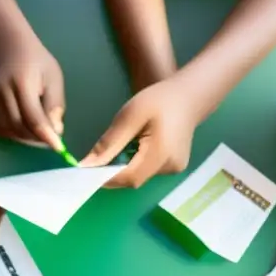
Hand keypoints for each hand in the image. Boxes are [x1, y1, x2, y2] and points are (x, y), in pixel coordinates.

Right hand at [0, 40, 65, 149]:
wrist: (14, 51)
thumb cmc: (39, 65)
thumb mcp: (54, 79)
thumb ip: (55, 105)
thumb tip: (55, 131)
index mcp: (22, 83)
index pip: (33, 117)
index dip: (46, 136)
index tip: (59, 147)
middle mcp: (2, 92)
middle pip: (18, 127)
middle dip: (37, 138)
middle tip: (51, 138)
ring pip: (7, 130)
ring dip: (25, 138)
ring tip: (39, 133)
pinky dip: (10, 135)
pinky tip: (22, 130)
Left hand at [79, 77, 198, 187]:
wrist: (189, 96)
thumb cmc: (159, 100)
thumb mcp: (129, 116)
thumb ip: (109, 143)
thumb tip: (86, 165)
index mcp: (161, 154)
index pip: (129, 177)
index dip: (105, 178)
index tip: (86, 170)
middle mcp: (170, 167)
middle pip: (134, 179)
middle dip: (113, 172)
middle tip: (98, 157)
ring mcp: (174, 168)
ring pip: (140, 175)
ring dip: (124, 166)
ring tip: (120, 145)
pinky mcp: (174, 166)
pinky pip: (148, 170)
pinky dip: (135, 163)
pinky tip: (135, 145)